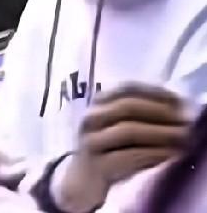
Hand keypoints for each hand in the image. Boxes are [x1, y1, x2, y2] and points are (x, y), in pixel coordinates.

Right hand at [56, 83, 189, 212]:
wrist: (82, 179)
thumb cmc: (109, 148)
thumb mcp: (118, 125)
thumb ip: (139, 113)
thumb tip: (178, 107)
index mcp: (98, 102)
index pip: (127, 88)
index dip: (155, 92)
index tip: (180, 101)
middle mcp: (91, 117)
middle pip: (126, 106)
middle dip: (160, 112)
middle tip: (185, 120)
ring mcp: (91, 141)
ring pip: (128, 130)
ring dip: (160, 133)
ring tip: (183, 137)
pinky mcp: (97, 165)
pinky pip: (129, 156)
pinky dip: (154, 154)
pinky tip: (170, 154)